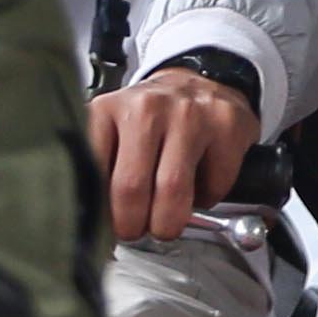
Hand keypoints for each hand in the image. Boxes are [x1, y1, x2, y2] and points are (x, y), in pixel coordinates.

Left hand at [90, 68, 258, 240]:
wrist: (200, 84)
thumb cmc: (153, 118)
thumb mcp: (112, 130)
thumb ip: (98, 165)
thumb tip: (91, 219)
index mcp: (108, 111)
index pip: (92, 173)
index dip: (99, 211)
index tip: (106, 226)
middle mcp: (146, 108)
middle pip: (131, 187)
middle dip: (133, 224)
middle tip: (136, 231)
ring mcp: (189, 114)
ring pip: (172, 189)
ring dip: (168, 221)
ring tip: (165, 225)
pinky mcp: (226, 125)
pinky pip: (214, 183)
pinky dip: (207, 198)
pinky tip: (199, 187)